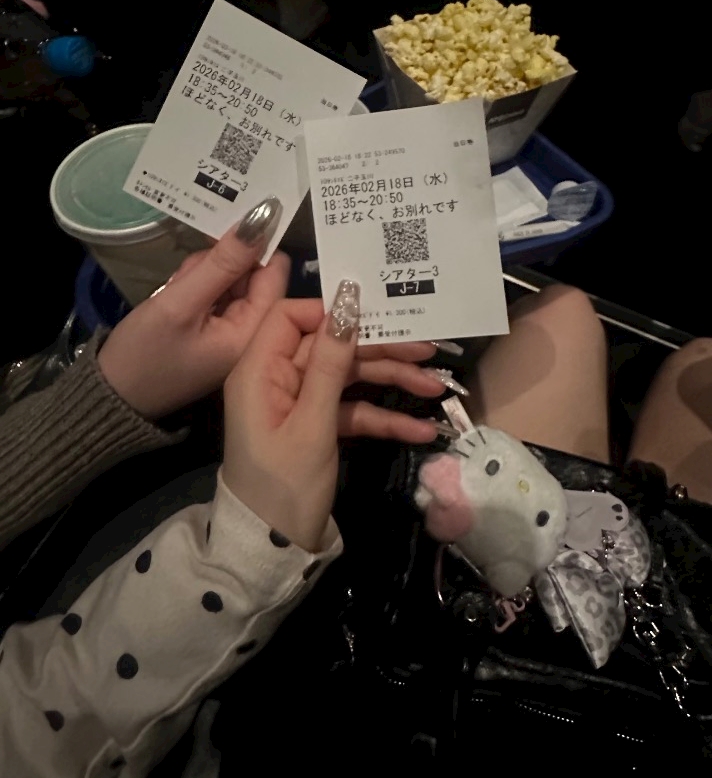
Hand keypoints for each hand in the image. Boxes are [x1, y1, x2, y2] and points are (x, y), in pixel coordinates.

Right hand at [99, 197, 288, 419]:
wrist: (110, 398)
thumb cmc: (144, 355)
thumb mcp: (180, 304)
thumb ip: (222, 263)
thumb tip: (263, 218)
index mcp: (255, 332)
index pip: (275, 271)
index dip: (251, 246)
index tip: (217, 237)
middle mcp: (252, 332)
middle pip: (251, 272)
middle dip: (219, 263)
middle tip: (185, 277)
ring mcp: (232, 332)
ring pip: (229, 279)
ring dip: (202, 273)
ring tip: (173, 290)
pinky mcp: (213, 330)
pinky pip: (214, 293)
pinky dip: (195, 286)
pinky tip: (173, 295)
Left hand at [222, 282, 443, 551]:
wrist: (272, 551)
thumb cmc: (284, 485)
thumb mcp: (313, 423)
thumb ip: (331, 363)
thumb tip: (347, 303)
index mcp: (259, 369)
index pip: (292, 316)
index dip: (333, 312)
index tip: (377, 315)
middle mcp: (277, 379)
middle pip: (330, 347)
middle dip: (379, 349)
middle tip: (429, 350)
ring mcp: (298, 404)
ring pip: (348, 378)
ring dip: (391, 382)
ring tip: (436, 388)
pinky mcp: (316, 427)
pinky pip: (352, 410)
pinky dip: (383, 418)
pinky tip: (420, 430)